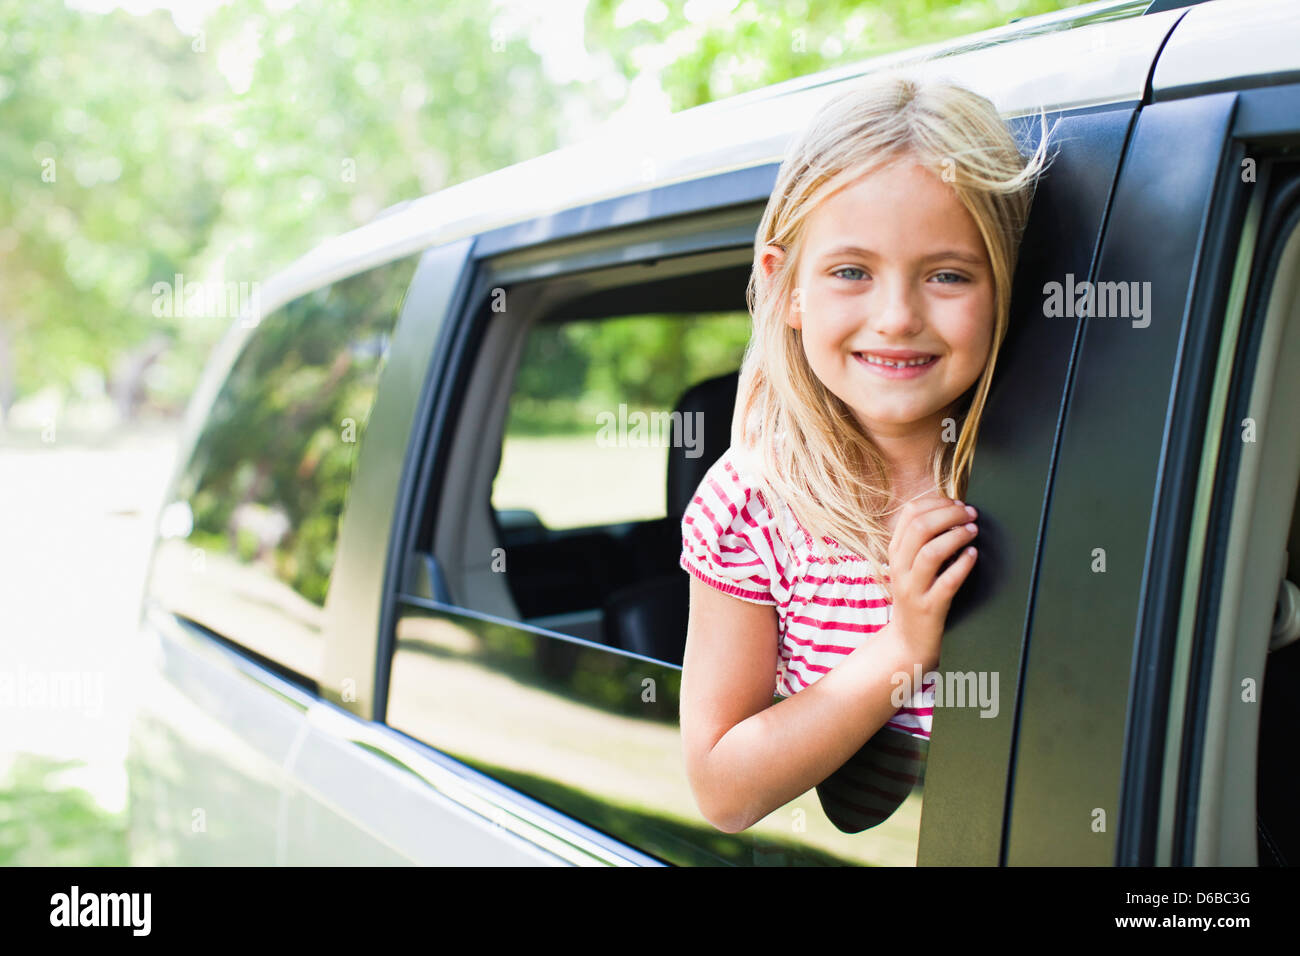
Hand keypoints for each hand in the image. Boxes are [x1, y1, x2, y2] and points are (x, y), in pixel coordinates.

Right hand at [884, 494, 978, 671]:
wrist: (908, 640)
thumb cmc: (916, 596)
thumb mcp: (910, 565)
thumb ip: (922, 540)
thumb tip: (952, 510)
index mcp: (895, 552)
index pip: (909, 513)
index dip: (936, 502)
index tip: (957, 503)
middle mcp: (900, 568)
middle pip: (920, 528)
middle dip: (949, 514)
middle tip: (971, 514)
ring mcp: (913, 589)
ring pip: (930, 552)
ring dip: (956, 537)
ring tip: (973, 531)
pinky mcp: (929, 608)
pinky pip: (947, 582)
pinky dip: (963, 565)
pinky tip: (973, 555)